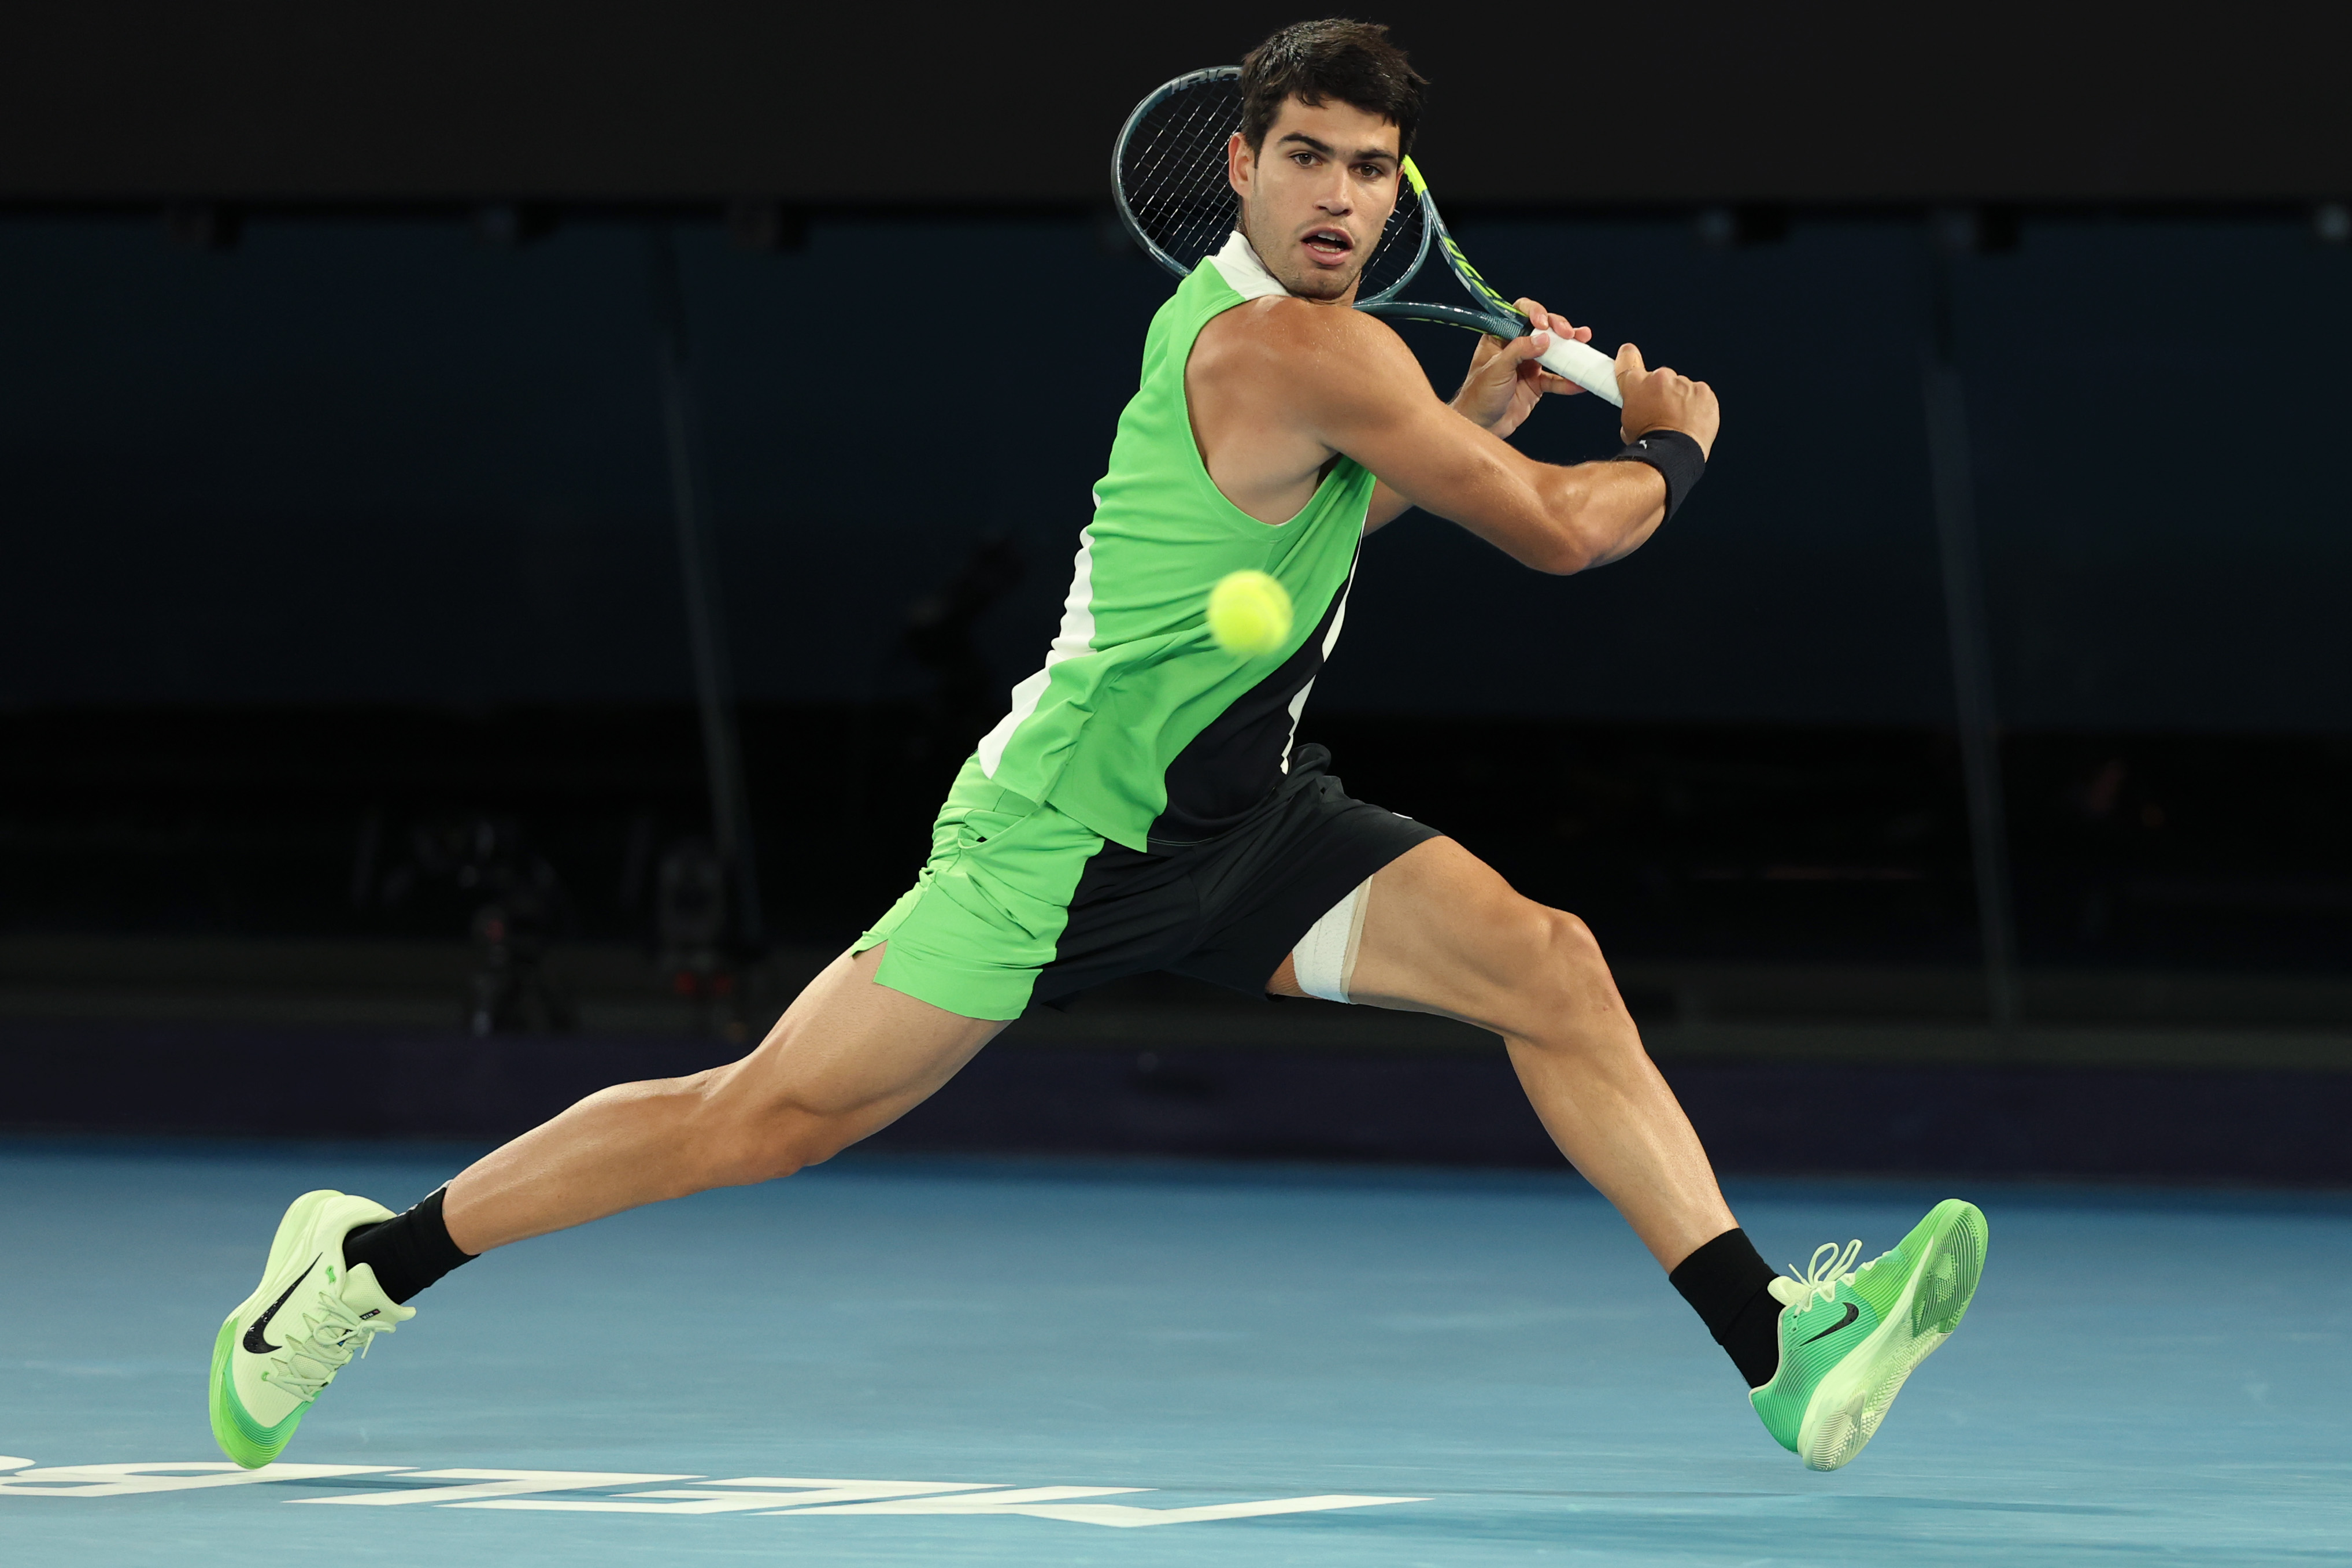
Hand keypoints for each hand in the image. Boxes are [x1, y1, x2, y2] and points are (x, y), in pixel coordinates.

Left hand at [1451, 296, 1588, 439]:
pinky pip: (1556, 379)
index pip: (1519, 314)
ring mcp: (1528, 365)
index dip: (1534, 312)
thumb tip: (1544, 339)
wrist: (1480, 426)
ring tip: (1584, 345)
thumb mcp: (1496, 370)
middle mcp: (1516, 348)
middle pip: (1542, 330)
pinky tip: (1580, 382)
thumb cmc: (1477, 396)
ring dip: (1570, 349)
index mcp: (1500, 337)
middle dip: (1558, 328)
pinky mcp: (1537, 384)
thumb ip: (1519, 351)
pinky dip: (1568, 381)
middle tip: (1570, 334)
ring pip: (1554, 352)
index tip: (1543, 323)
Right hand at [1614, 343, 1717, 457]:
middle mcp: (1660, 378)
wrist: (1674, 455)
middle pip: (1661, 379)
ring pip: (1682, 387)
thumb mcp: (1628, 426)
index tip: (1628, 353)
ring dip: (1680, 400)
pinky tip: (1692, 421)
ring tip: (1678, 423)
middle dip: (1661, 392)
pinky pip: (1699, 394)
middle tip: (1661, 413)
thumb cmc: (1650, 444)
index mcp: (1637, 385)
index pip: (1628, 359)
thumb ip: (1633, 408)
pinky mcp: (1704, 392)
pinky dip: (1697, 405)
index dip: (1627, 356)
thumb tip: (1639, 409)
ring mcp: (1684, 383)